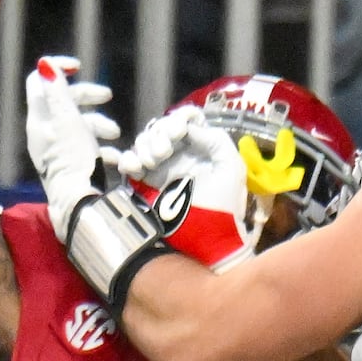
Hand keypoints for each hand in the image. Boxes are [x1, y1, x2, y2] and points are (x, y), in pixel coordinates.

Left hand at [25, 55, 119, 238]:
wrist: (79, 204)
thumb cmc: (73, 161)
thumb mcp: (68, 121)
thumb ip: (58, 92)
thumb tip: (44, 62)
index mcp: (39, 120)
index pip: (38, 81)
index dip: (57, 69)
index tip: (80, 67)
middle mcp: (44, 133)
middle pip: (63, 100)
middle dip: (88, 96)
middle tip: (107, 96)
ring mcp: (56, 149)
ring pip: (79, 123)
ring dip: (100, 124)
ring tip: (115, 135)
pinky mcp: (70, 164)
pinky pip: (87, 147)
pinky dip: (101, 147)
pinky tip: (115, 157)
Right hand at [115, 108, 265, 271]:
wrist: (204, 240)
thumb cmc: (223, 206)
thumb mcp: (232, 169)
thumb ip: (217, 140)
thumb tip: (191, 127)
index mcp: (201, 149)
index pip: (185, 122)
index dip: (179, 120)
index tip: (179, 131)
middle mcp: (181, 156)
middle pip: (161, 128)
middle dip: (159, 135)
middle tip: (164, 152)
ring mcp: (161, 169)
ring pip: (144, 142)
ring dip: (145, 147)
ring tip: (152, 163)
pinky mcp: (145, 184)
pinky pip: (130, 162)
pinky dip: (129, 160)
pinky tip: (136, 169)